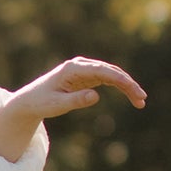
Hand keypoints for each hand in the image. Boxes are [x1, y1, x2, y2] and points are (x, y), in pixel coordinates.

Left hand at [0, 57, 146, 161]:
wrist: (29, 101)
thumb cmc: (41, 102)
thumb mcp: (57, 105)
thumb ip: (75, 101)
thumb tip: (96, 96)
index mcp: (73, 69)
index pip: (103, 72)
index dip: (121, 81)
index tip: (134, 91)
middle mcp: (81, 65)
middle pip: (111, 71)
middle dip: (128, 84)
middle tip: (142, 100)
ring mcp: (85, 70)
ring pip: (112, 75)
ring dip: (127, 86)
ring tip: (140, 102)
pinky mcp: (87, 76)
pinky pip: (108, 79)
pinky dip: (120, 87)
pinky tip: (131, 96)